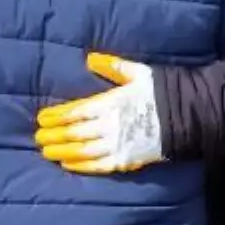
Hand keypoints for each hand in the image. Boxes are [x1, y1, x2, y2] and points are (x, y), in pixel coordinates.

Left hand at [35, 53, 163, 174]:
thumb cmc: (159, 91)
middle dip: (54, 135)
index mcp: (110, 103)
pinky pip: (99, 166)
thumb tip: (89, 58)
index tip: (41, 118)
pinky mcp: (127, 160)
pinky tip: (68, 164)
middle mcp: (110, 126)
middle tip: (37, 137)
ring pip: (83, 151)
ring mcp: (118, 145)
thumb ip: (112, 66)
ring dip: (62, 151)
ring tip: (46, 152)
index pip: (76, 111)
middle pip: (75, 133)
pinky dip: (81, 166)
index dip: (57, 116)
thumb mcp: (136, 72)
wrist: (186, 116)